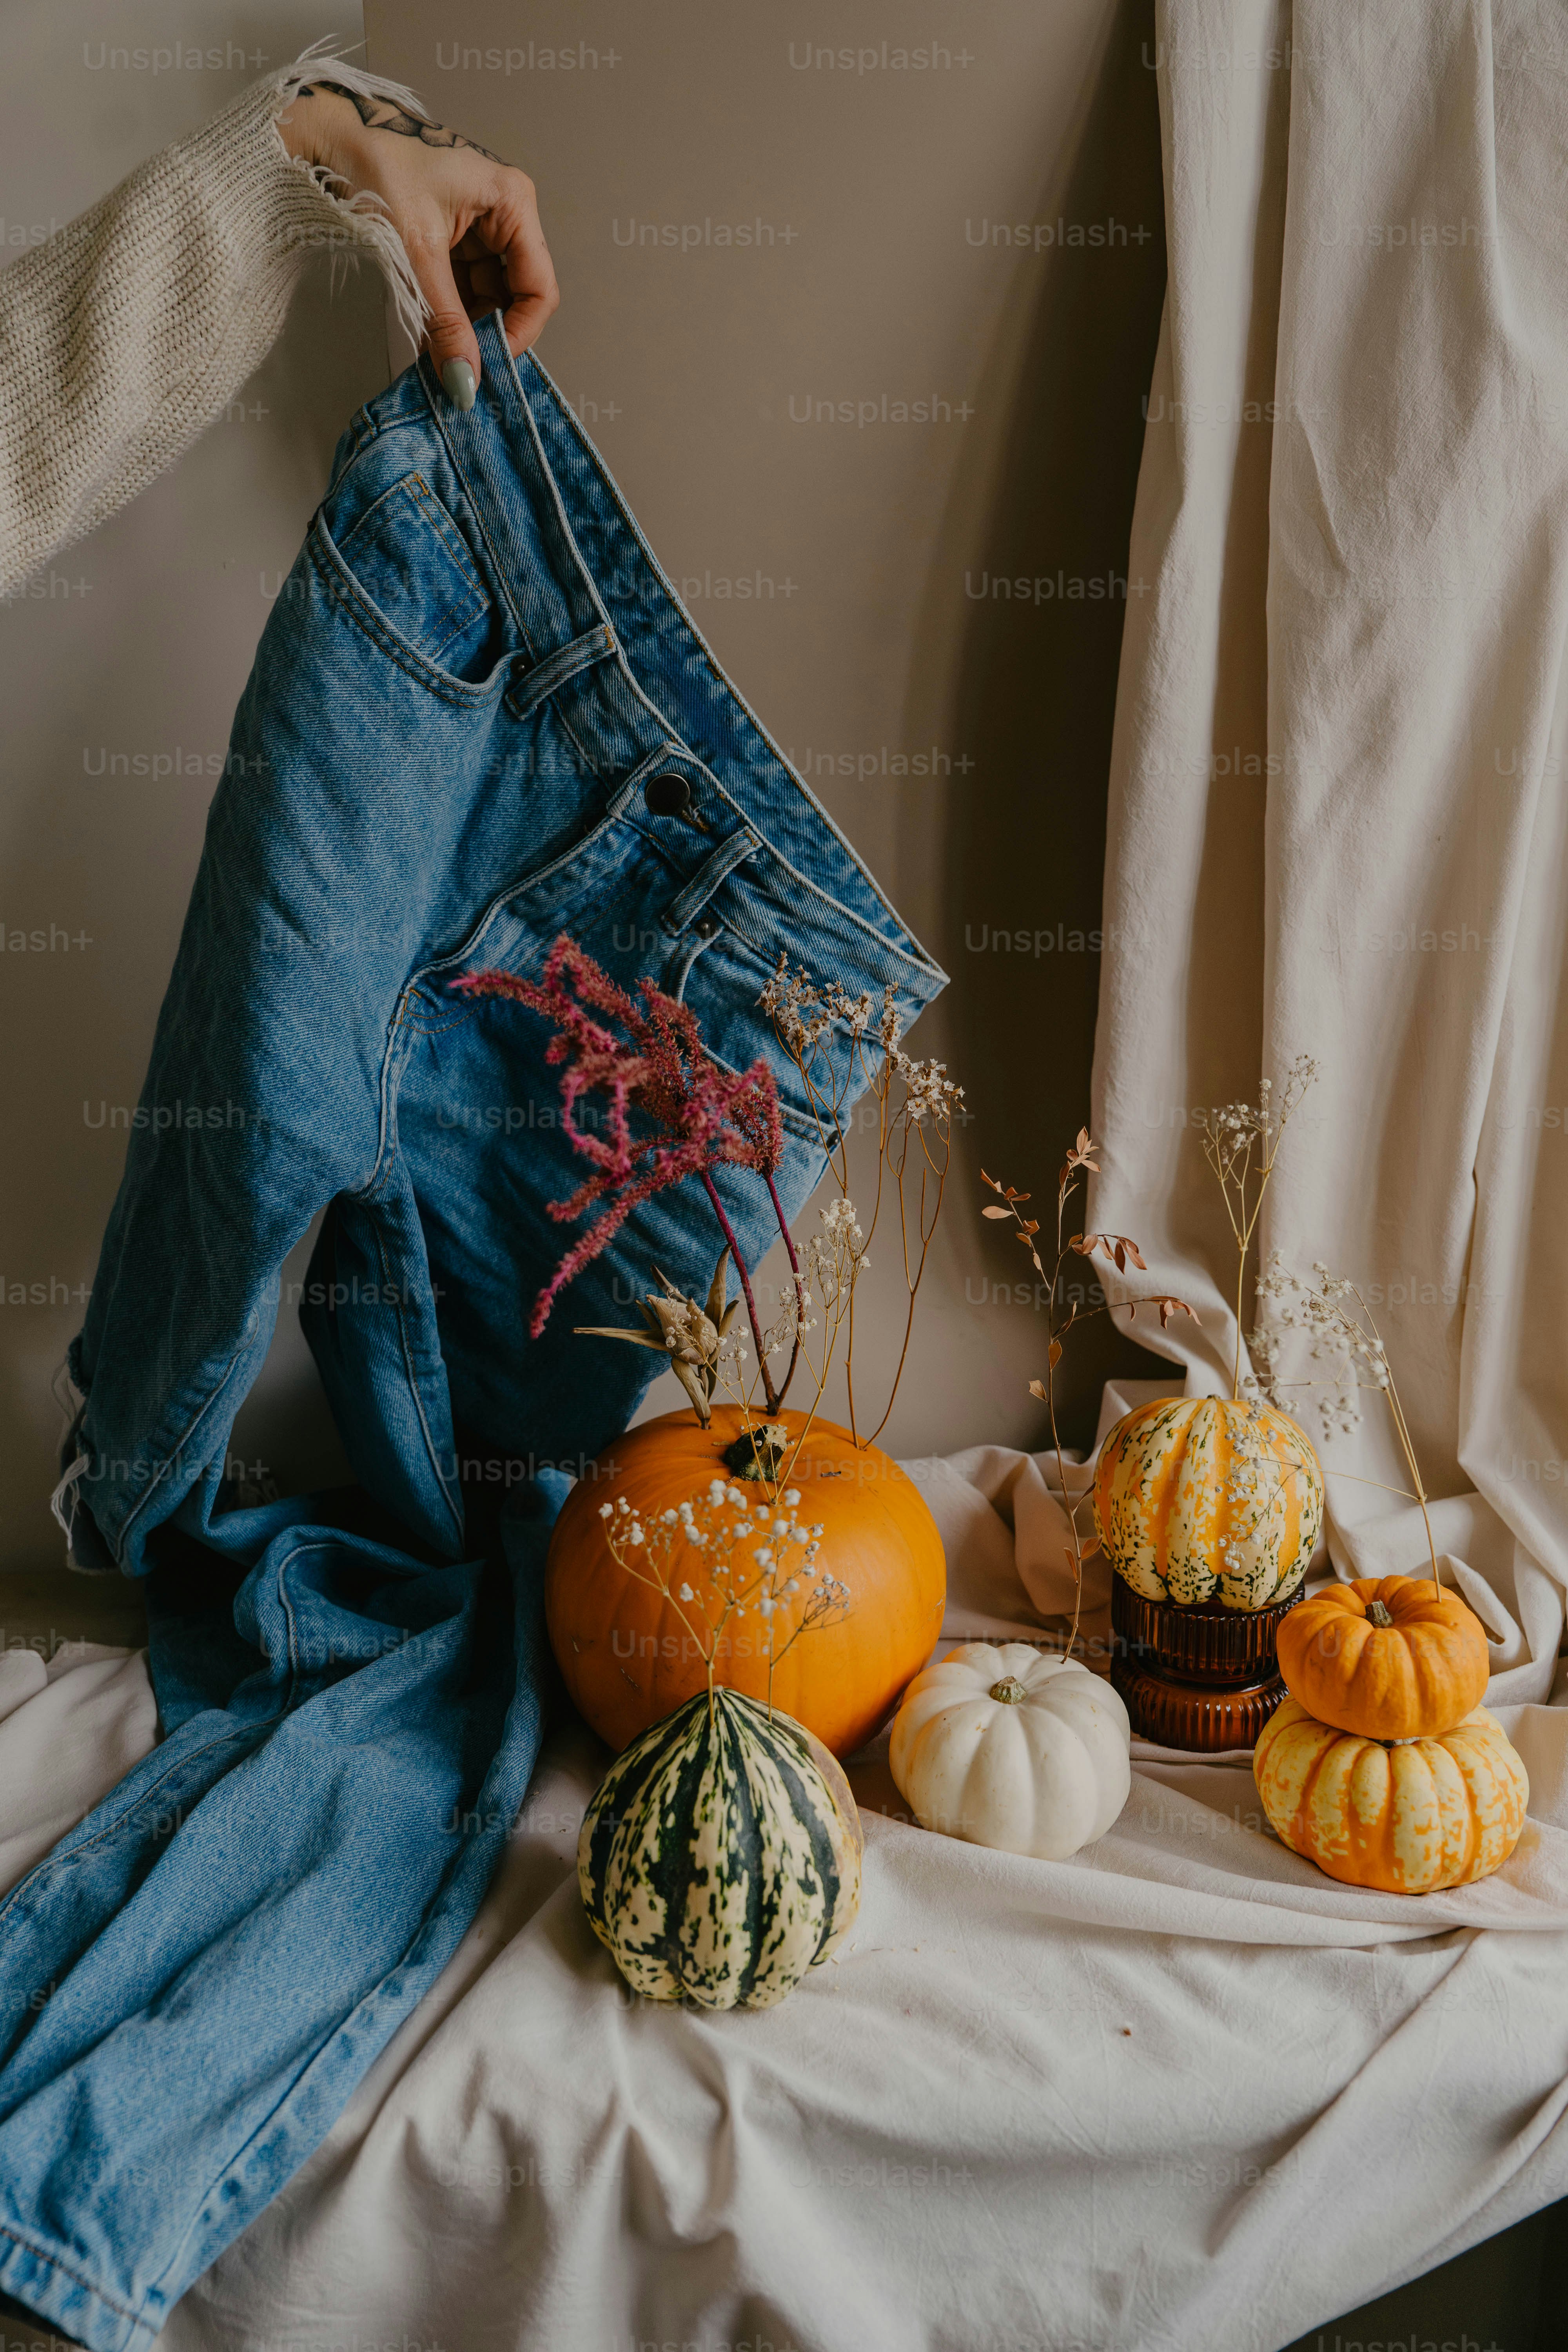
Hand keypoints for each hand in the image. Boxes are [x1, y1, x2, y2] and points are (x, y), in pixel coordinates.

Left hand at [276, 83, 558, 406]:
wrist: (331, 133)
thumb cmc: (376, 161)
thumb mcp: (416, 249)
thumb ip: (444, 319)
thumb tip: (464, 379)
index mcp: (512, 201)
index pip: (539, 288)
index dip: (519, 334)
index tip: (487, 367)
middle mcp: (504, 213)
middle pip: (514, 296)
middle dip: (486, 333)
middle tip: (458, 368)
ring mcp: (479, 226)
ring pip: (487, 297)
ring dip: (464, 329)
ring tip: (437, 355)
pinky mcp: (454, 238)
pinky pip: (462, 288)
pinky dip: (447, 314)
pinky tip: (430, 335)